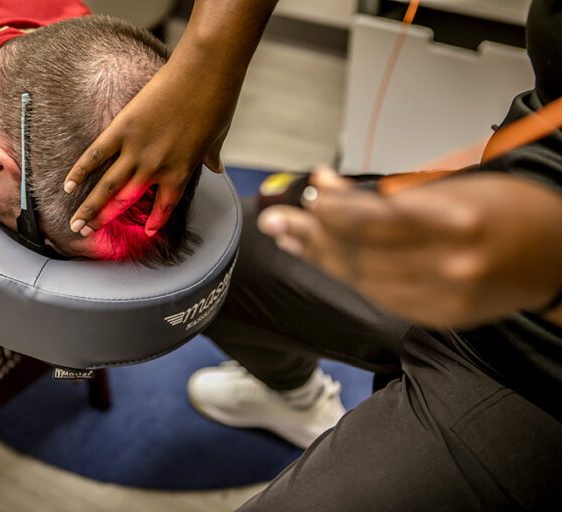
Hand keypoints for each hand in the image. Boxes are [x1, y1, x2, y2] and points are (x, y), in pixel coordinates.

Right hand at [64, 48, 236, 236]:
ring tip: (77, 225)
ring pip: (107, 187)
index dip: (155, 221)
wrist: (204, 74)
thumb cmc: (216, 103)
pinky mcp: (122, 129)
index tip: (146, 231)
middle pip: (125, 202)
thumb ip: (210, 157)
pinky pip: (95, 155)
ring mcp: (136, 150)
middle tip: (88, 234)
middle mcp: (155, 169)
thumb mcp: (217, 138)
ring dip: (89, 208)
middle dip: (105, 220)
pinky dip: (79, 171)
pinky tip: (68, 186)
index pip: (164, 207)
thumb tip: (217, 168)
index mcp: (180, 173)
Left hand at [258, 167, 561, 327]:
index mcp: (455, 220)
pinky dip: (349, 277)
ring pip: (362, 278)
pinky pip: (379, 297)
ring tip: (289, 239)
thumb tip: (332, 186)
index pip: (370, 219)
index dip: (331, 209)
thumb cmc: (513, 212)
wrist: (559, 260)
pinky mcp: (440, 316)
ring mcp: (444, 297)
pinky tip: (323, 261)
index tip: (309, 192)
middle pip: (359, 252)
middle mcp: (448, 264)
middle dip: (311, 235)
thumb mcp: (456, 184)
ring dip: (320, 257)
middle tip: (276, 221)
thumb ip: (390, 192)